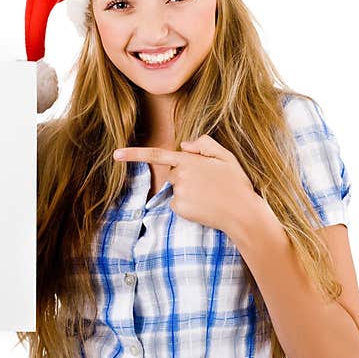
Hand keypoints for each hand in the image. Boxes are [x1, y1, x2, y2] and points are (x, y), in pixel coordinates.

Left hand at [113, 134, 259, 234]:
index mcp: (189, 160)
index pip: (156, 155)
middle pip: (172, 173)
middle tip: (209, 184)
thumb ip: (204, 144)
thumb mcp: (225, 156)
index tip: (115, 154)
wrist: (243, 213)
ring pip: (176, 189)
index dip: (134, 154)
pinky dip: (188, 205)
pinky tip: (204, 206)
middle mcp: (180, 175)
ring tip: (210, 195)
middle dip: (185, 176)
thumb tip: (183, 144)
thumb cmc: (236, 184)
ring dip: (189, 191)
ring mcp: (178, 193)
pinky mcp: (179, 208)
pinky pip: (177, 204)